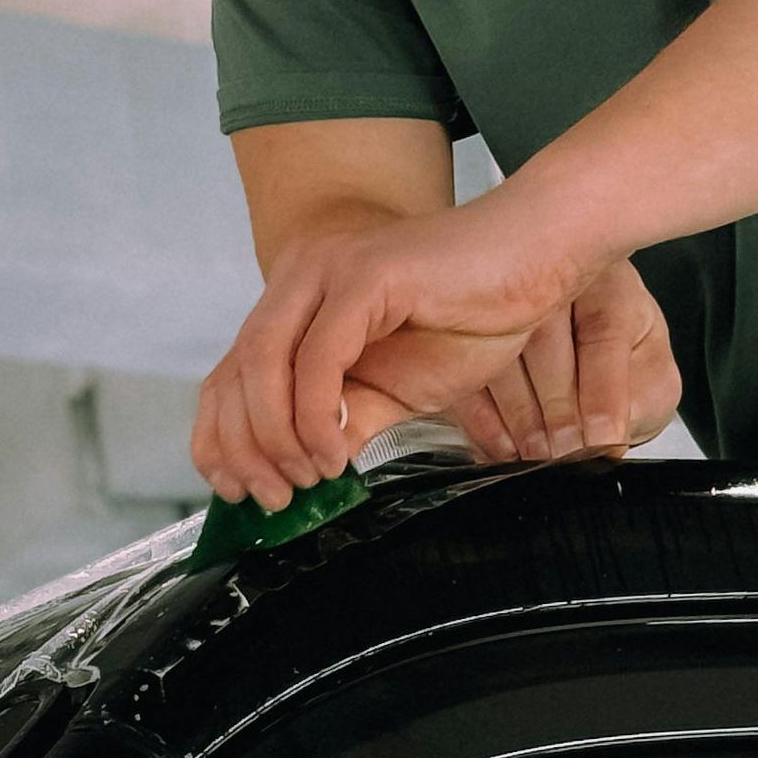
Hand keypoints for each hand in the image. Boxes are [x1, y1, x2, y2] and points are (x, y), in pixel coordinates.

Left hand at [192, 190, 583, 506]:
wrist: (536, 258)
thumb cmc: (476, 314)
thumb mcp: (400, 389)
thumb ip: (350, 420)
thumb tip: (313, 470)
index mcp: (300, 299)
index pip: (230, 373)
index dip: (221, 438)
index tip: (236, 491)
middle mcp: (300, 276)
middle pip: (235, 373)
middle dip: (245, 449)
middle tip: (276, 499)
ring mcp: (328, 269)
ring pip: (263, 364)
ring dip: (277, 437)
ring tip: (310, 479)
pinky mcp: (364, 275)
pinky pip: (317, 357)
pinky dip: (314, 415)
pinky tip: (335, 452)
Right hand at [446, 265, 680, 464]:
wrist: (596, 361)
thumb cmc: (627, 366)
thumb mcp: (654, 381)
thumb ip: (641, 400)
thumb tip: (606, 435)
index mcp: (610, 286)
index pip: (603, 332)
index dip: (602, 393)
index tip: (602, 439)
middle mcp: (553, 282)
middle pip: (543, 341)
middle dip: (556, 410)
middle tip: (565, 453)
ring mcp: (503, 305)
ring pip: (500, 357)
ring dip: (519, 418)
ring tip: (538, 456)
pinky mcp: (469, 338)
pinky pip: (467, 379)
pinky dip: (483, 422)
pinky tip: (506, 448)